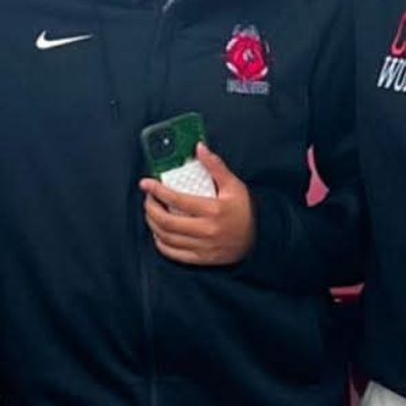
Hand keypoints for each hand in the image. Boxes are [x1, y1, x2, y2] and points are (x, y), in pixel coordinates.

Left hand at [139, 143, 255, 265]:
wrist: (260, 238)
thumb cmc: (245, 209)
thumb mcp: (233, 185)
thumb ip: (215, 166)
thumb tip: (199, 147)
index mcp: (213, 210)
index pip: (177, 200)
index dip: (157, 191)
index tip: (145, 183)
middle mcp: (206, 230)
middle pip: (167, 221)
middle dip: (151, 208)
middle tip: (148, 198)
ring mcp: (203, 247)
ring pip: (167, 238)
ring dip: (153, 224)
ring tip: (151, 212)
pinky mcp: (202, 258)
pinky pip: (174, 254)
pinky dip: (161, 243)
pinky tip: (158, 233)